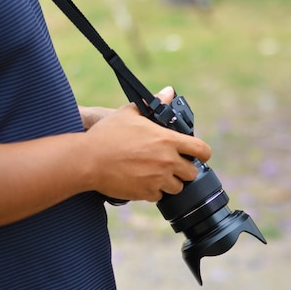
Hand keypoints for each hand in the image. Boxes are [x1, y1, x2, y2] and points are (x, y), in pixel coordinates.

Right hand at [83, 87, 211, 201]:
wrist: (87, 160)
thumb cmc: (107, 135)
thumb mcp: (130, 113)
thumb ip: (154, 104)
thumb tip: (169, 92)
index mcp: (168, 140)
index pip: (202, 150)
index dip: (203, 153)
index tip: (199, 155)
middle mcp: (167, 161)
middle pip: (192, 173)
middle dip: (184, 170)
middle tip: (172, 165)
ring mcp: (158, 179)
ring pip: (178, 187)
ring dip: (170, 182)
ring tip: (156, 174)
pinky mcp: (146, 193)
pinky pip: (160, 197)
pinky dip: (154, 192)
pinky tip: (143, 182)